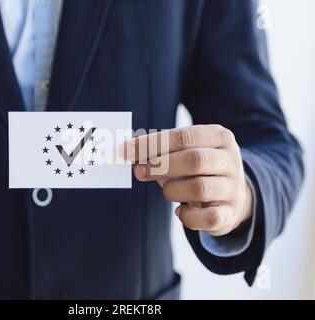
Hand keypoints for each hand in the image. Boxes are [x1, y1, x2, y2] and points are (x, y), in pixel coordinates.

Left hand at [122, 125, 252, 235]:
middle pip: (194, 160)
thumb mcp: (184, 152)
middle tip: (139, 172)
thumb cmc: (198, 169)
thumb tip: (129, 153)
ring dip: (172, 191)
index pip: (184, 136)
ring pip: (199, 188)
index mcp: (219, 137)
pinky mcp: (231, 212)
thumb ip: (160, 151)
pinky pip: (208, 218)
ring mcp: (233, 187)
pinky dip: (188, 217)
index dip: (152, 144)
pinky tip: (179, 211)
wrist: (231, 194)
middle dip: (160, 166)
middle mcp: (230, 160)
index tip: (125, 151)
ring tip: (166, 191)